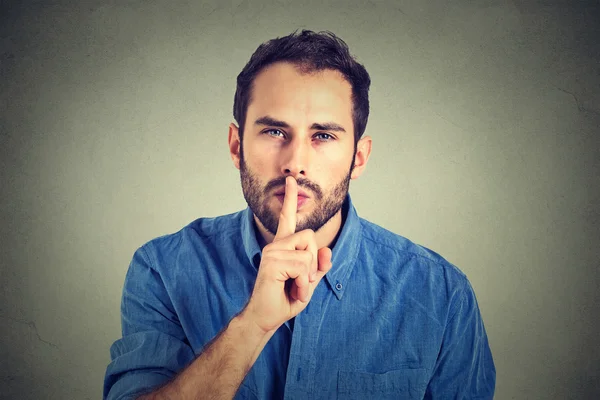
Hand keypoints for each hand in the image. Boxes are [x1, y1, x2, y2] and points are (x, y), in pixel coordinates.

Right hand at [243, 176, 332, 332]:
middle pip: (310, 237)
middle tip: (301, 281)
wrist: (266, 317)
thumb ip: (319, 266)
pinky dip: (302, 283)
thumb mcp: (309, 282)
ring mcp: (272, 251)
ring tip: (294, 287)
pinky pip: (302, 267)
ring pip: (308, 254)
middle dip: (313, 262)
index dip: (290, 198)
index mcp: (282, 246)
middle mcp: (276, 245)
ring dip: (307, 277)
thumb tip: (326, 250)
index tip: (291, 180)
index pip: (287, 218)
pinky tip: (291, 290)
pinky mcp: (272, 262)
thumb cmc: (284, 299)